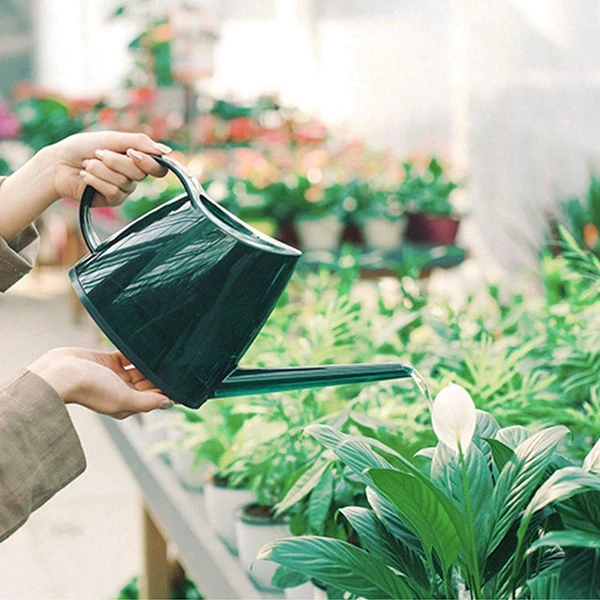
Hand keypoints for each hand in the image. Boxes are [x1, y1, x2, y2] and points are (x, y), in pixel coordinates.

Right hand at [28, 347, 173, 419]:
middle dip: (163, 375)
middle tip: (184, 362)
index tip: (188, 382)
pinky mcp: (107, 361)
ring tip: (171, 352)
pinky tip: (150, 345)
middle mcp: (123, 391)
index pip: (155, 398)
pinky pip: (128, 356)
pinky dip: (138, 352)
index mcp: (128, 404)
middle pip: (149, 383)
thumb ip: (147, 402)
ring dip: (152, 363)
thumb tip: (169, 403)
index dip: (170, 390)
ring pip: (141, 369)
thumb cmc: (90, 388)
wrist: (59, 372)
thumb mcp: (123, 398)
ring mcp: (115, 376)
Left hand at [52, 131, 170, 206]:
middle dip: (115, 161)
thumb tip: (167, 151)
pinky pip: (113, 191)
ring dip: (101, 170)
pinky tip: (85, 176)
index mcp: (136, 159)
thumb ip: (140, 142)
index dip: (148, 162)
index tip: (131, 153)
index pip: (158, 167)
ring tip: (87, 164)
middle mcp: (133, 175)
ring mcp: (124, 189)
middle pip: (139, 173)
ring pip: (123, 182)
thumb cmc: (83, 148)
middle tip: (98, 153)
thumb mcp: (112, 138)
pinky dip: (96, 181)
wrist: (58, 163)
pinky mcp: (112, 200)